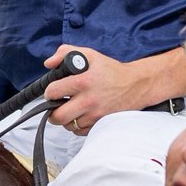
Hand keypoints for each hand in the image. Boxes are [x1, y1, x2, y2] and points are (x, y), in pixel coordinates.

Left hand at [42, 44, 185, 133]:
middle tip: (55, 106)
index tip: (52, 92)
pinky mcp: (101, 123)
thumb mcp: (90, 55)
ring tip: (70, 110)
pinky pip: (80, 132)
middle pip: (58, 116)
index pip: (53, 92)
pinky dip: (77, 126)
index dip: (49, 92)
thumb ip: (65, 53)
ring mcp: (95, 115)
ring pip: (69, 126)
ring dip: (66, 119)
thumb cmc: (111, 70)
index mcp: (83, 81)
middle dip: (52, 113)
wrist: (136, 85)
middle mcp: (88, 100)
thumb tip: (48, 64)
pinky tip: (80, 115)